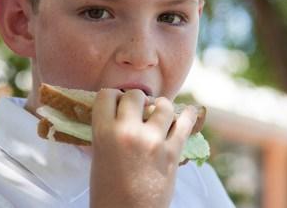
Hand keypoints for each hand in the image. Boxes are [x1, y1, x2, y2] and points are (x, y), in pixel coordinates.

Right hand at [89, 89, 196, 207]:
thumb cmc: (108, 192)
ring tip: (160, 113)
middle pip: (135, 95)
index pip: (107, 95)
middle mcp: (127, 132)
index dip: (113, 97)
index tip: (119, 103)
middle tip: (139, 109)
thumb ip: (108, 133)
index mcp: (103, 133)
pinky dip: (187, 116)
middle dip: (137, 100)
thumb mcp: (99, 157)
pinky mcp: (172, 152)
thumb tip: (121, 114)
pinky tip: (188, 112)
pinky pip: (184, 124)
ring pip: (162, 105)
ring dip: (161, 107)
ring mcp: (152, 141)